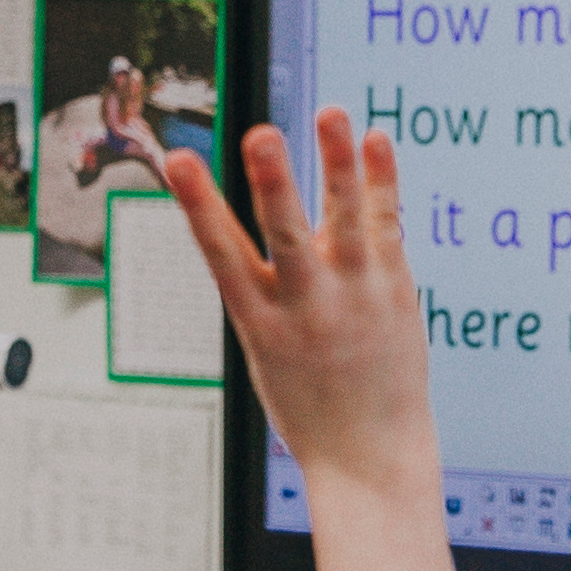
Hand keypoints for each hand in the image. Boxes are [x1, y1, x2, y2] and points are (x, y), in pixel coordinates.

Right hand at [152, 110, 449, 570]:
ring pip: (347, 219)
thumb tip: (287, 220)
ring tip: (331, 112)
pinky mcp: (394, 291)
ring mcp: (356, 296)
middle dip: (273, 183)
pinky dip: (382, 180)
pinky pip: (387, 225)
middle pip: (287, 234)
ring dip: (338, 162)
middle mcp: (307, 305)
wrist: (371, 458)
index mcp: (259, 323)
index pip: (220, 253)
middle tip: (260, 134)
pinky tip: (376, 138)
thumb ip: (272, 288)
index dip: (197, 203)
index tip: (176, 159)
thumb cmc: (313, 406)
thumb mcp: (268, 353)